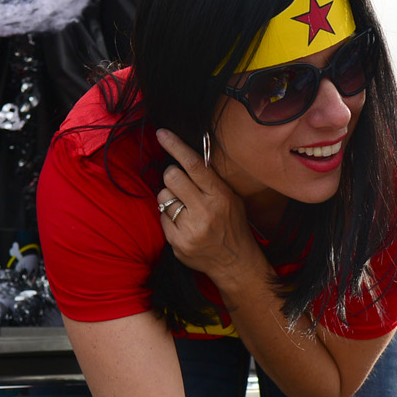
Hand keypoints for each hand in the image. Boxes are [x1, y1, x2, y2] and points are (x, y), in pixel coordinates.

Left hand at [154, 129, 266, 290]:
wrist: (235, 263)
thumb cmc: (232, 225)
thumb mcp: (231, 198)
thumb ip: (210, 180)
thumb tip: (185, 156)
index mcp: (221, 196)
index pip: (194, 165)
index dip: (175, 146)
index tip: (162, 134)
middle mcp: (205, 211)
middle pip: (172, 177)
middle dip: (172, 176)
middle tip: (179, 184)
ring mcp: (190, 229)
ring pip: (163, 197)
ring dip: (170, 198)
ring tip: (184, 208)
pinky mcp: (178, 243)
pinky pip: (161, 217)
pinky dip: (168, 218)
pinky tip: (182, 224)